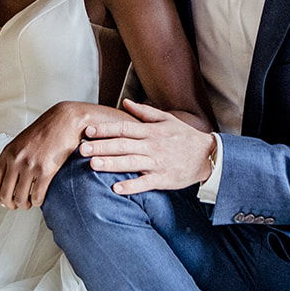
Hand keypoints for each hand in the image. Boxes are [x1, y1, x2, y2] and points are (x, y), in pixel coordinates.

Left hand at [0, 103, 86, 209]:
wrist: (64, 121)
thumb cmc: (45, 130)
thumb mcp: (21, 141)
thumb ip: (13, 158)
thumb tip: (8, 178)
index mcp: (7, 153)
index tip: (2, 201)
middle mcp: (16, 160)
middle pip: (5, 194)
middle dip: (10, 205)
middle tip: (16, 206)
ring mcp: (30, 166)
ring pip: (20, 198)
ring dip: (24, 205)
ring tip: (29, 203)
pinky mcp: (46, 171)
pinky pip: (37, 196)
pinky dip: (37, 202)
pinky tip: (39, 199)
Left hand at [79, 99, 215, 194]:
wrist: (208, 156)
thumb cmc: (185, 137)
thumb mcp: (167, 119)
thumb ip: (144, 112)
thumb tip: (125, 102)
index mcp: (151, 131)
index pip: (124, 128)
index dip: (105, 129)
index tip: (88, 131)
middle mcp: (152, 146)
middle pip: (123, 145)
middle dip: (101, 146)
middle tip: (81, 148)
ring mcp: (157, 163)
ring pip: (130, 162)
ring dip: (111, 164)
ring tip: (93, 164)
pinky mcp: (163, 179)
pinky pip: (145, 183)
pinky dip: (131, 185)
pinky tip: (116, 188)